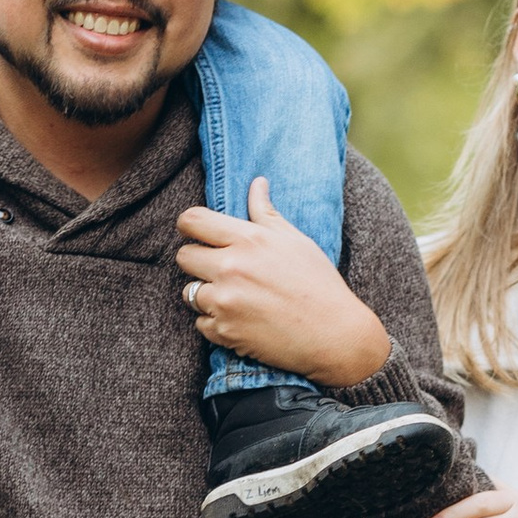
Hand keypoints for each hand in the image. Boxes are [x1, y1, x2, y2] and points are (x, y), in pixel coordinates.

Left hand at [174, 181, 390, 387]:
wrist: (333, 335)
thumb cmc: (318, 283)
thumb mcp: (295, 240)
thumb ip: (266, 213)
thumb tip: (257, 183)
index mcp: (248, 239)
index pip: (192, 221)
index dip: (189, 225)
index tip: (196, 233)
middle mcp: (231, 268)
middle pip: (184, 257)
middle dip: (197, 261)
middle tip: (222, 269)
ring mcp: (225, 301)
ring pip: (189, 292)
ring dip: (207, 295)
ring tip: (237, 298)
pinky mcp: (224, 332)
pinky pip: (201, 323)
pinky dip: (216, 323)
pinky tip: (242, 320)